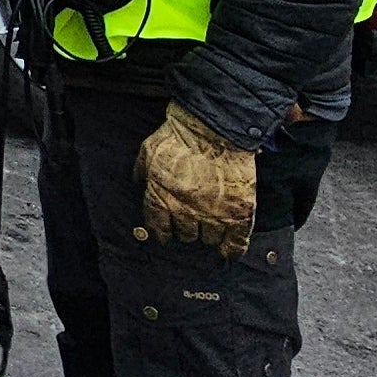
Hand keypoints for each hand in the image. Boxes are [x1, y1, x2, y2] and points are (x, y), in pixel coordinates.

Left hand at [136, 102, 256, 252]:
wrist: (215, 127)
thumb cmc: (180, 135)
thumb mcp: (149, 151)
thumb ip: (141, 171)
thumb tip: (138, 183)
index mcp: (162, 198)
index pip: (159, 228)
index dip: (163, 231)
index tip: (167, 233)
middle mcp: (186, 211)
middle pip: (185, 235)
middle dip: (187, 228)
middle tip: (193, 220)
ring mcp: (214, 213)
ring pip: (209, 238)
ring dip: (208, 233)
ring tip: (211, 224)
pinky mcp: (238, 211)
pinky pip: (236, 241)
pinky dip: (233, 248)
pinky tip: (230, 249)